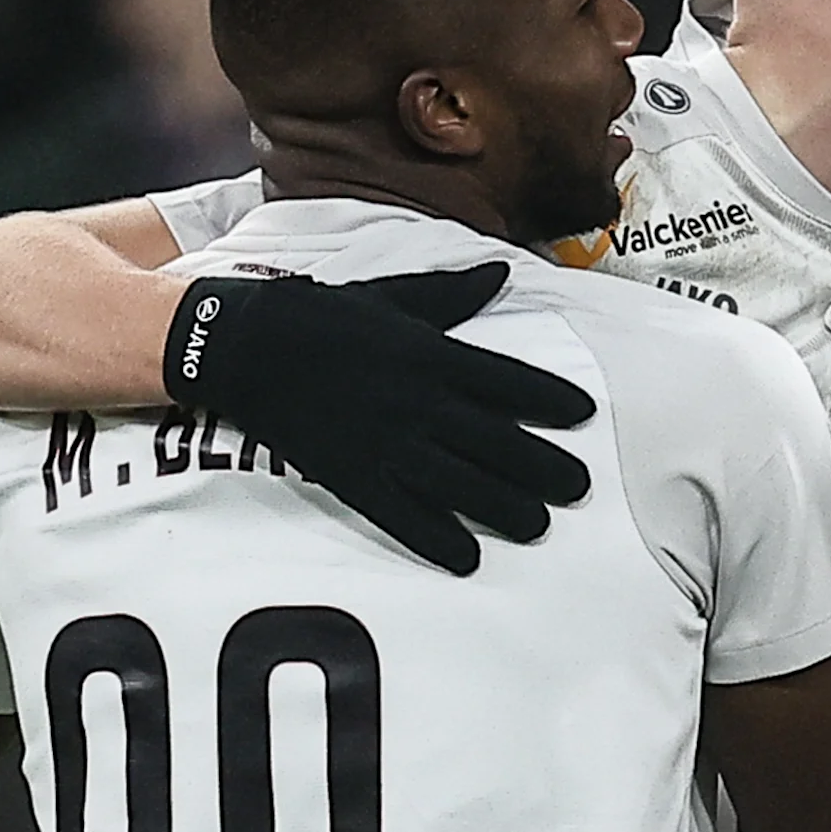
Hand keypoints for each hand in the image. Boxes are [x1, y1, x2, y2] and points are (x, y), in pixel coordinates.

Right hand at [163, 267, 594, 572]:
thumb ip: (452, 296)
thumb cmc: (324, 317)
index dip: (550, 400)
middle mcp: (418, 402)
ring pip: (460, 483)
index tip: (584, 415)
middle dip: (543, 468)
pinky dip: (436, 538)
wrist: (246, 346)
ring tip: (539, 525)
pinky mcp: (352, 474)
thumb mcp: (393, 297)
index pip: (508, 381)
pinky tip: (466, 558)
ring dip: (504, 507)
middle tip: (577, 486)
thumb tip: (500, 274)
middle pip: (497, 442)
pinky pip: (402, 514)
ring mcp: (386, 442)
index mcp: (432, 355)